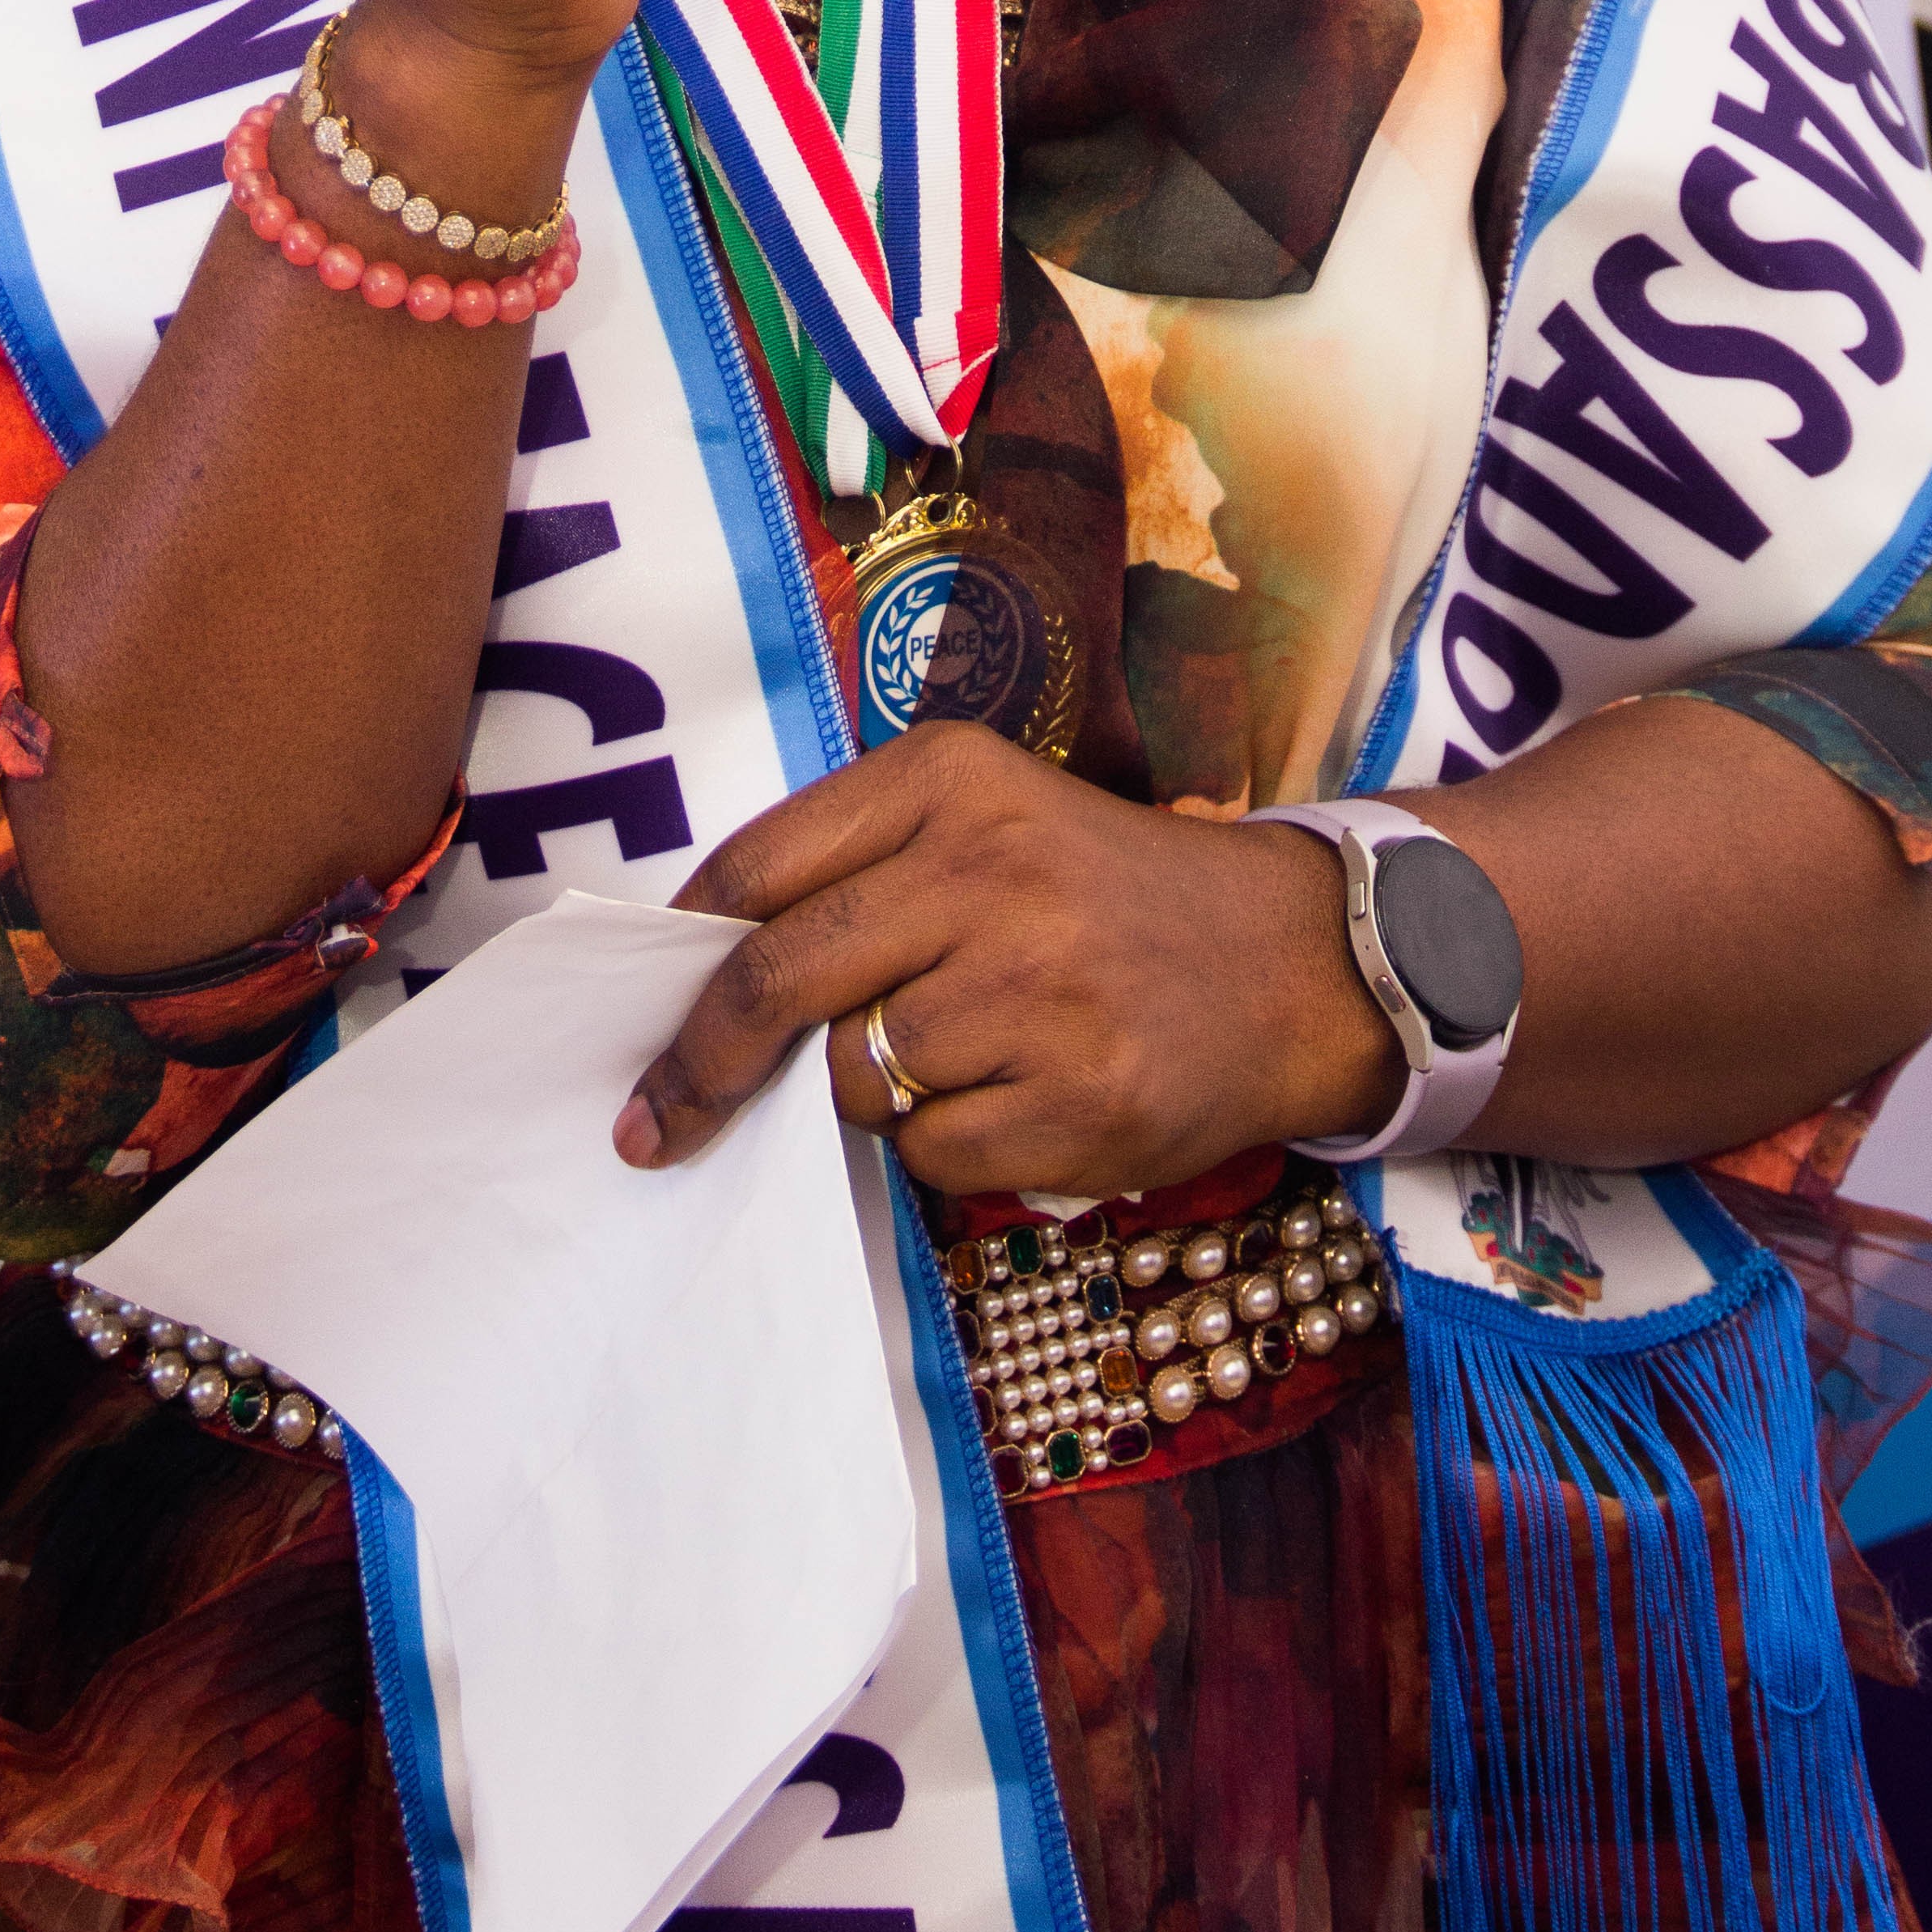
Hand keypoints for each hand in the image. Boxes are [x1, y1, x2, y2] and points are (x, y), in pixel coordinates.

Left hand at [613, 726, 1404, 1196]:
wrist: (1290, 963)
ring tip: (970, 1053)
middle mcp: (989, 869)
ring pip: (852, 1079)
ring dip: (875, 1092)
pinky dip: (947, 1145)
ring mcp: (1036, 988)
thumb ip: (855, 870)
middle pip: (776, 979)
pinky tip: (1020, 1097)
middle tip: (654, 1121)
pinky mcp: (1077, 1096)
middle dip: (698, 1064)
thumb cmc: (1103, 895)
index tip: (642, 1010)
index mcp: (952, 780)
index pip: (758, 868)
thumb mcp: (986, 822)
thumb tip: (699, 968)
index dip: (682, 951)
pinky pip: (931, 1151)